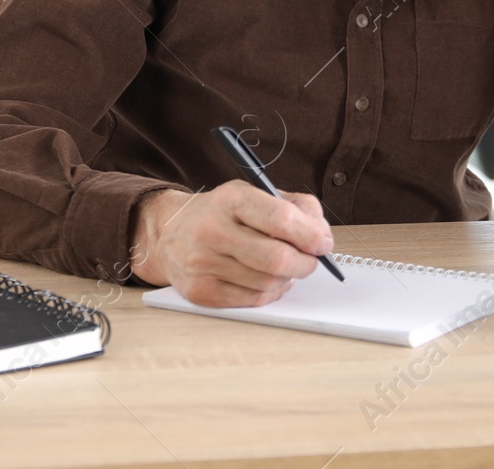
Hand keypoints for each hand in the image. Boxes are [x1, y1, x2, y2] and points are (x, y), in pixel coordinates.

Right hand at [128, 182, 333, 306]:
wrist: (170, 233)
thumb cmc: (223, 213)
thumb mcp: (255, 194)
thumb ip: (295, 207)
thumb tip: (322, 235)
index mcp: (231, 199)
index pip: (280, 219)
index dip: (310, 235)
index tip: (323, 243)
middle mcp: (212, 230)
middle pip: (277, 258)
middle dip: (305, 263)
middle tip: (311, 261)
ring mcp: (203, 263)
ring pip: (269, 282)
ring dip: (287, 278)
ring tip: (283, 267)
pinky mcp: (200, 291)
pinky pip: (253, 299)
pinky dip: (270, 292)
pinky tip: (267, 279)